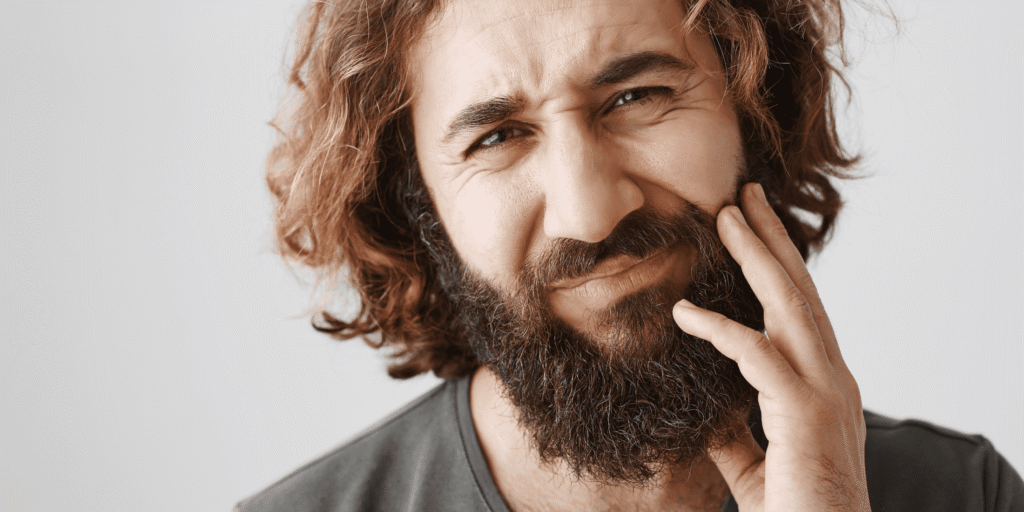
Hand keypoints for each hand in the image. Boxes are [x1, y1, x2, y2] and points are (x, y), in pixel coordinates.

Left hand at [672, 183, 869, 510]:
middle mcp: (832, 379)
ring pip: (790, 305)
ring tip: (727, 214)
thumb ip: (732, 435)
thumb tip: (701, 410)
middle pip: (800, 293)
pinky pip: (756, 355)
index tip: (752, 233)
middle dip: (771, 240)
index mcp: (825, 386)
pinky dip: (719, 328)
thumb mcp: (754, 466)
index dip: (777, 269)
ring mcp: (825, 391)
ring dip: (757, 256)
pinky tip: (684, 312)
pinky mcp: (805, 412)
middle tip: (744, 195)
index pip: (801, 312)